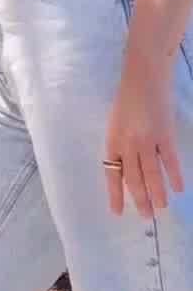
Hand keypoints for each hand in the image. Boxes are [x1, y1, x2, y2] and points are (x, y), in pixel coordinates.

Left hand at [104, 67, 185, 216]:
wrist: (144, 75)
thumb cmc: (128, 97)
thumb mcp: (116, 123)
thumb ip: (121, 146)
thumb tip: (128, 170)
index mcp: (112, 140)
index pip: (112, 174)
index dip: (115, 194)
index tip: (117, 212)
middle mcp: (127, 143)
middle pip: (133, 179)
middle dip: (140, 200)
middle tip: (146, 215)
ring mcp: (147, 140)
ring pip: (152, 174)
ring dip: (158, 193)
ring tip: (161, 208)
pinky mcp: (165, 134)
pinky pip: (170, 161)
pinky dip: (175, 176)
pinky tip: (179, 188)